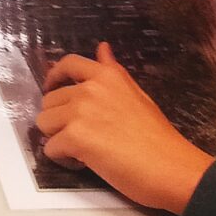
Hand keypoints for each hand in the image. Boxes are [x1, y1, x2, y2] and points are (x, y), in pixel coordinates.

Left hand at [36, 42, 214, 213]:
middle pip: (50, 101)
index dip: (54, 77)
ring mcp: (80, 112)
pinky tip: (84, 163)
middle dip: (59, 119)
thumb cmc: (158, 138)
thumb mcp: (137, 94)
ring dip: (58, 138)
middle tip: (81, 135)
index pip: (68, 64)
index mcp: (107, 76)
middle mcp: (90, 89)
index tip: (51, 88)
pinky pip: (50, 149)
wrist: (171, 168)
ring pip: (44, 123)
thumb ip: (113, 72)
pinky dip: (62, 159)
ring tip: (83, 149)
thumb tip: (102, 48)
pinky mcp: (75, 137)